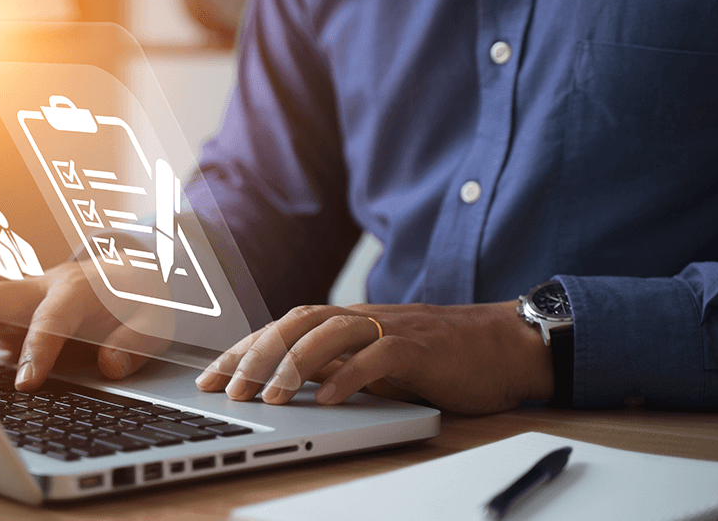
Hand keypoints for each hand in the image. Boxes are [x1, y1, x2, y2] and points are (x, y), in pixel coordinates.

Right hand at [0, 261, 172, 390]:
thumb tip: (110, 365)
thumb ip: (135, 341)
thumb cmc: (136, 298)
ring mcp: (16, 298)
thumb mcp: (154, 319)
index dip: (36, 349)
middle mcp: (38, 288)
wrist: (125, 273)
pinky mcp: (3, 312)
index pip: (50, 317)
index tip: (25, 384)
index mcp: (77, 289)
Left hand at [194, 302, 553, 414]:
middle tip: (226, 390)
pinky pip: (380, 356)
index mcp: (349, 321)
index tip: (212, 377)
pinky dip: (353, 376)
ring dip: (294, 365)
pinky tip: (331, 398)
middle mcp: (363, 318)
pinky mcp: (422, 347)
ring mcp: (391, 328)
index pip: (284, 327)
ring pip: (330, 335)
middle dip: (256, 356)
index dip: (245, 349)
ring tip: (270, 398)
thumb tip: (294, 385)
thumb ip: (340, 366)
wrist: (505, 343)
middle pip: (296, 325)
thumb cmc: (441, 356)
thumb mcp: (378, 361)